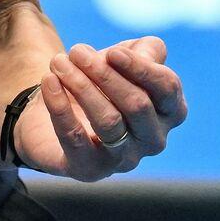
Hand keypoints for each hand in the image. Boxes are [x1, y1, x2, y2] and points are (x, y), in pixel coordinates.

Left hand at [11, 37, 184, 180]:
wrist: (50, 115)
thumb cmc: (99, 82)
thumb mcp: (124, 57)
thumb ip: (146, 50)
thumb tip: (145, 55)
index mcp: (170, 111)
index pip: (168, 88)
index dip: (141, 68)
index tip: (112, 52)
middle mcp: (153, 140)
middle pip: (137, 105)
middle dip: (105, 74)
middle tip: (76, 52)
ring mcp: (124, 159)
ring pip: (109, 122)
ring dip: (81, 86)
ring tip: (58, 63)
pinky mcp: (89, 170)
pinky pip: (76, 140)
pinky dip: (61, 107)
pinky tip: (49, 81)